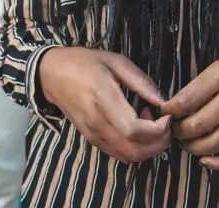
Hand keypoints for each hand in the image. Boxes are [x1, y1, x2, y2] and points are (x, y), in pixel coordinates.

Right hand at [38, 47, 171, 163]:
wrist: (51, 75)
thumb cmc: (83, 63)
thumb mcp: (115, 61)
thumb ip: (140, 81)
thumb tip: (163, 100)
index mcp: (103, 99)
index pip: (134, 130)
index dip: (158, 130)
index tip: (167, 115)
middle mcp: (97, 123)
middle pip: (135, 151)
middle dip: (159, 143)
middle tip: (166, 123)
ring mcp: (93, 135)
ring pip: (129, 157)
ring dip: (149, 147)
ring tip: (151, 123)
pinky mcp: (92, 140)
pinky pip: (119, 154)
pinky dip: (136, 148)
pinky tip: (138, 128)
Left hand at [163, 39, 218, 170]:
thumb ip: (200, 86)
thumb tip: (174, 111)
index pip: (186, 100)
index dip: (170, 111)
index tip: (165, 114)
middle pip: (197, 124)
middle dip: (179, 132)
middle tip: (175, 131)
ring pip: (214, 143)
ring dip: (194, 148)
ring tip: (187, 143)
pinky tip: (206, 160)